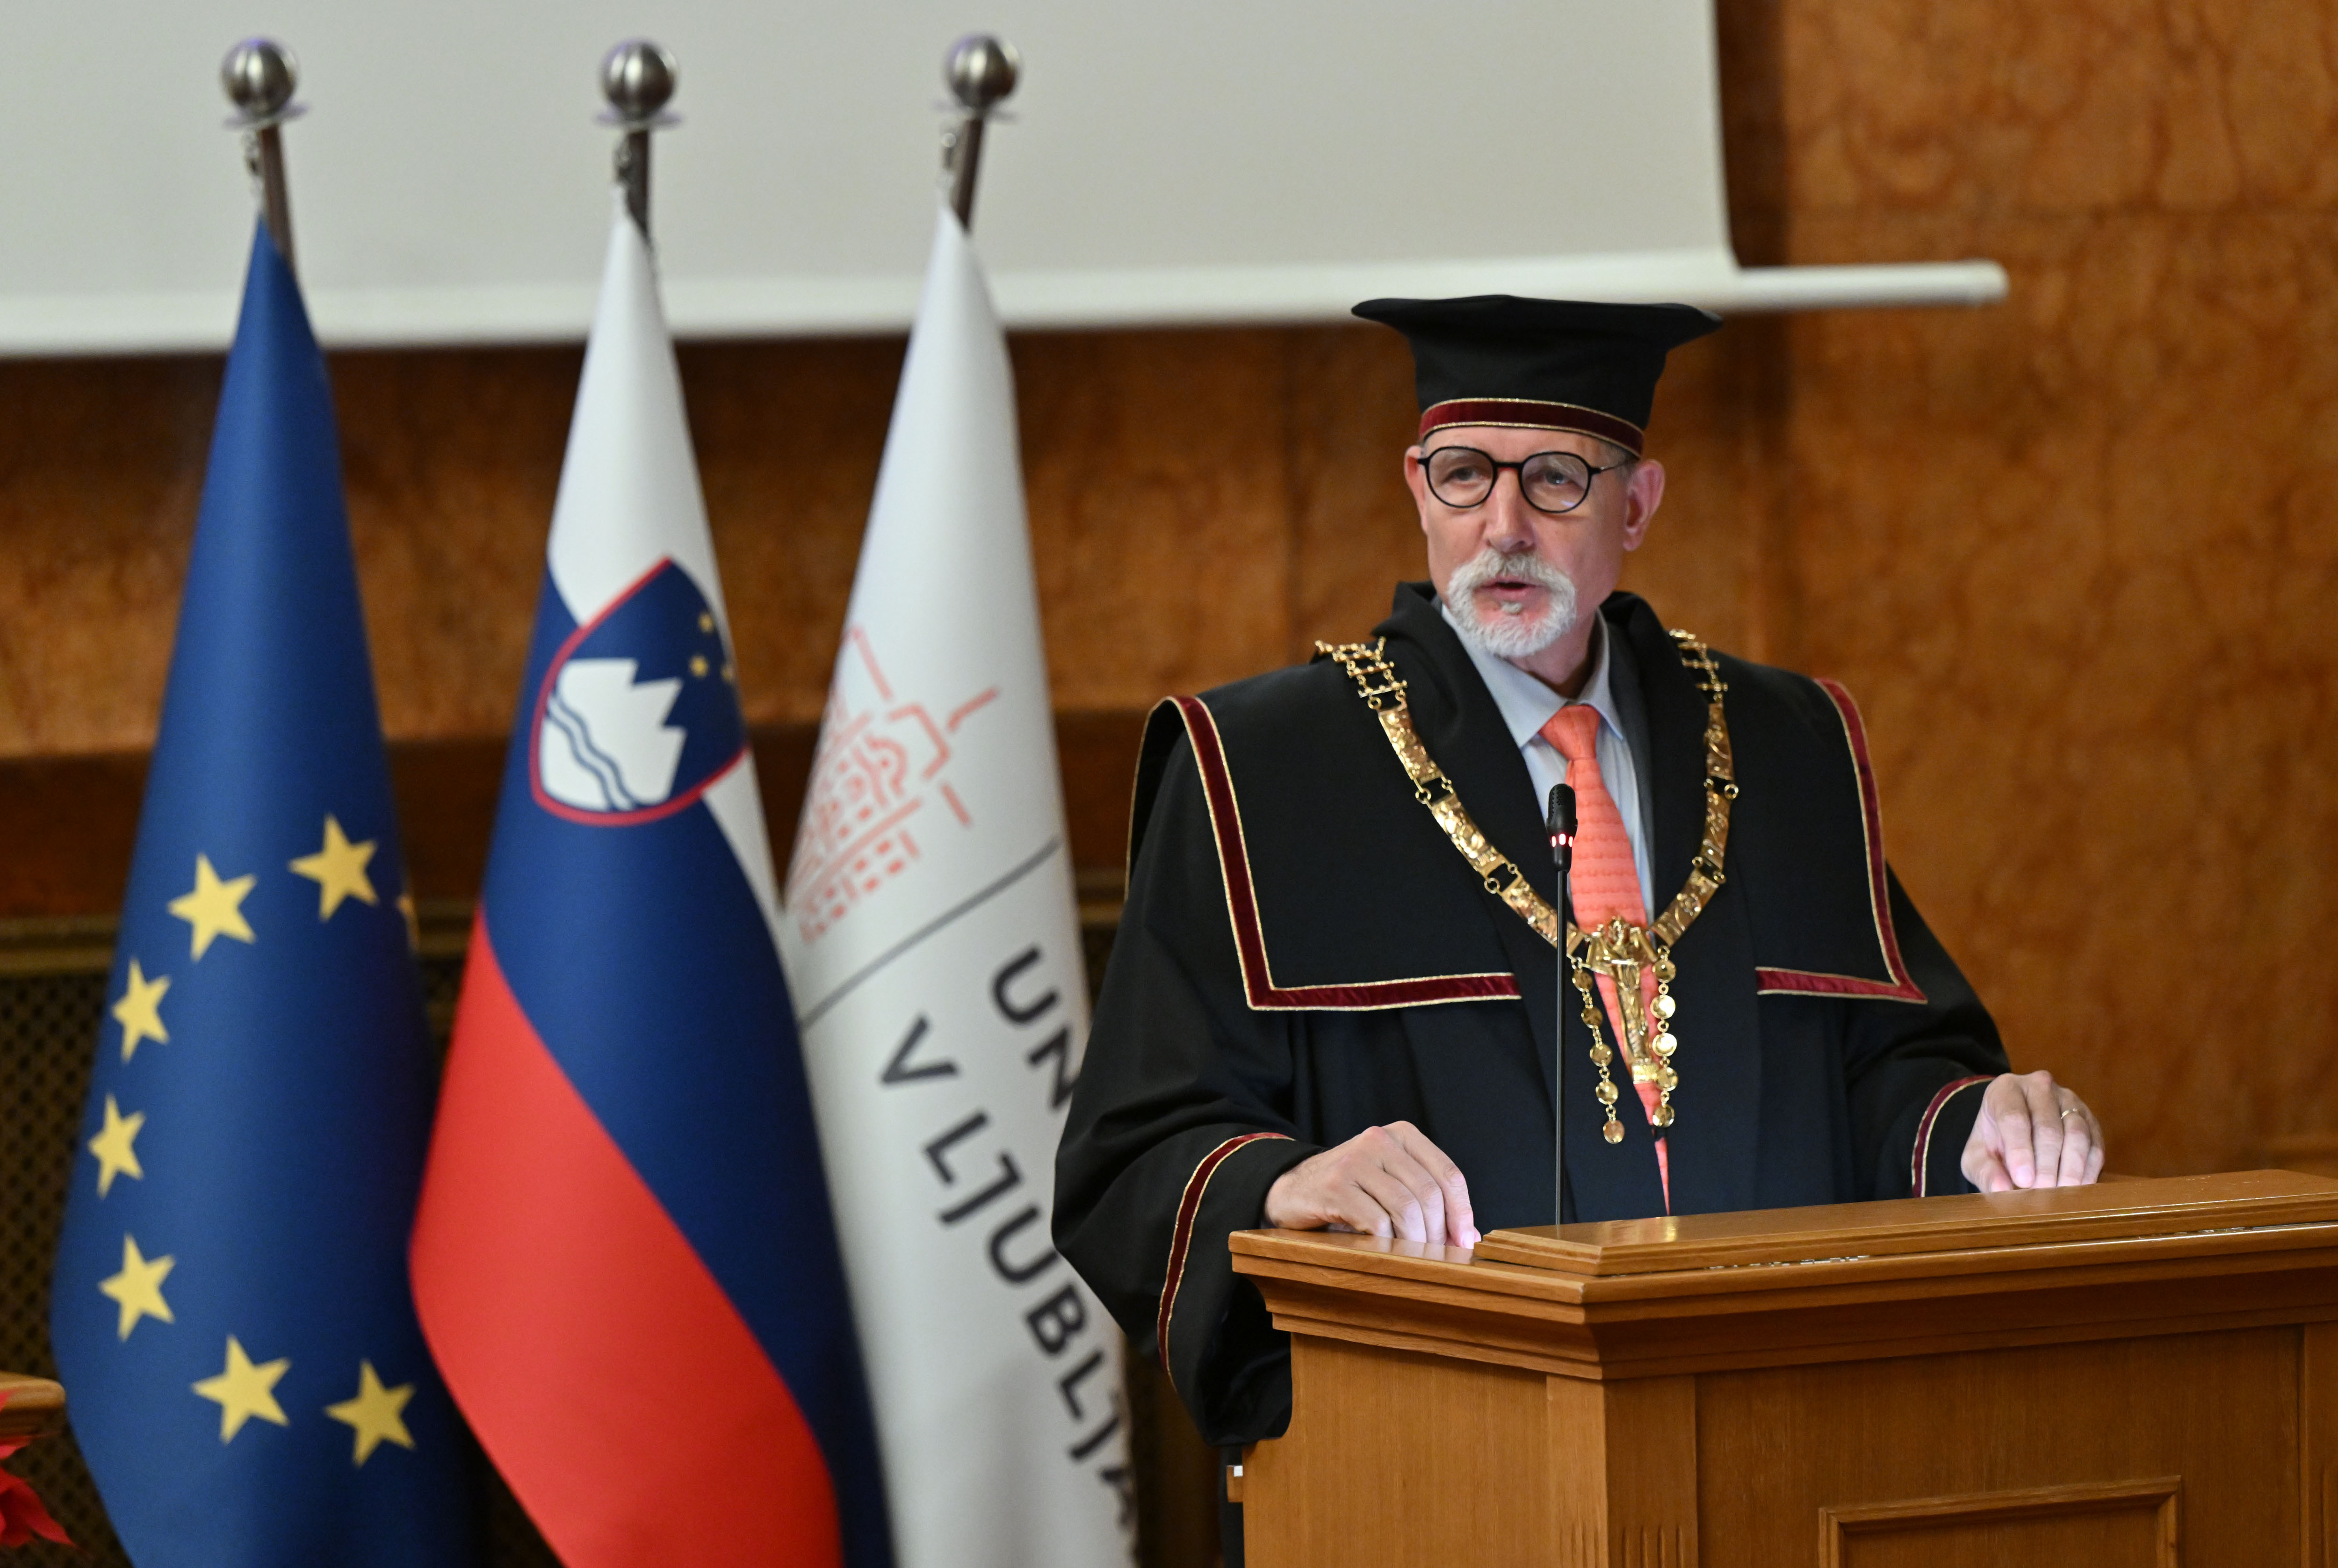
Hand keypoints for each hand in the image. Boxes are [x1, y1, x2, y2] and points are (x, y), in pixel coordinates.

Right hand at [1263, 1121, 1478, 1247]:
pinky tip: (1385, 1252)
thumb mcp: (1391, 1186)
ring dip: (1415, 1242)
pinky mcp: (1334, 1185)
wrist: (1292, 1189)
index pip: (1448, 1174)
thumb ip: (1428, 1202)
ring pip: (1405, 1208)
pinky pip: (1375, 1222)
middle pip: (1428, 1193)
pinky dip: (1387, 1244)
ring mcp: (1355, 1160)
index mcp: (1402, 1135)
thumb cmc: (1351, 1192)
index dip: (1462, 1212)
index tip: (1465, 1243)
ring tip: (1414, 1259)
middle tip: (1438, 1258)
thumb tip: (1470, 1236)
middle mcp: (1379, 1140)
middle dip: (1439, 1234)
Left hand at [1961, 1070, 2103, 1191]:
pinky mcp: (2089, 1119)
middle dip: (2046, 1164)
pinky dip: (2089, 1168)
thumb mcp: (1978, 1156)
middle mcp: (2039, 1087)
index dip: (2019, 1150)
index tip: (2023, 1180)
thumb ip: (1985, 1171)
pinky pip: (2095, 1143)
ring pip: (2076, 1133)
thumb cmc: (1994, 1142)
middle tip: (2042, 1192)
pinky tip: (2079, 1187)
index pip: (2013, 1117)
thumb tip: (2000, 1189)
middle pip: (2047, 1127)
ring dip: (2071, 1167)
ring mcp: (2068, 1100)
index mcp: (2005, 1090)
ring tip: (2062, 1193)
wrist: (2015, 1129)